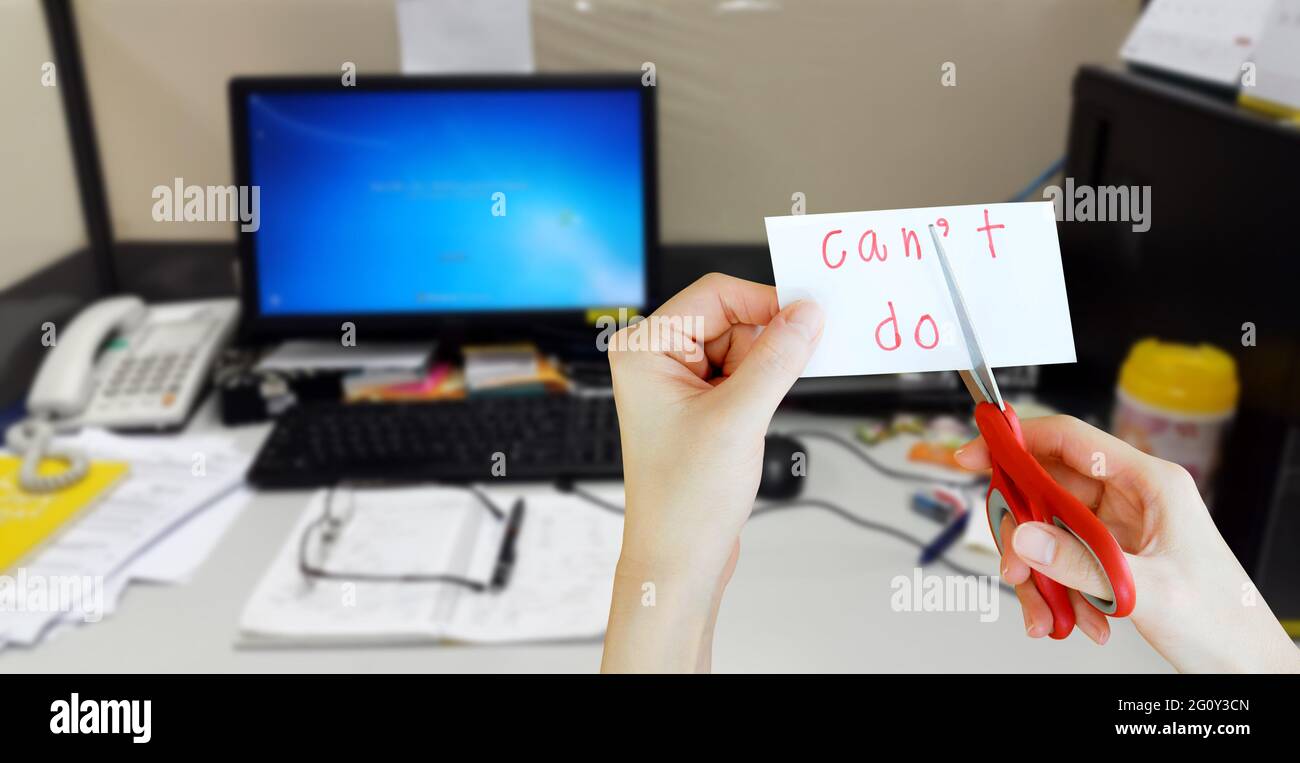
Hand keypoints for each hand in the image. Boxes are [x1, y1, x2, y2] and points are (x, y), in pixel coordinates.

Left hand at [601, 274, 823, 672]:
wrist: (679, 560)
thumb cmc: (683, 500)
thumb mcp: (739, 417)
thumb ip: (778, 357)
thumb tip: (807, 314)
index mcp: (646, 348)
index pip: (716, 294)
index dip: (765, 302)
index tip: (809, 319)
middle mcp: (656, 359)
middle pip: (732, 318)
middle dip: (766, 345)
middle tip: (785, 379)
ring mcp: (677, 383)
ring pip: (744, 347)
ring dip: (764, 373)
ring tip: (753, 418)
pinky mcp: (700, 406)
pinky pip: (742, 374)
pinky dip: (762, 388)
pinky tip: (758, 421)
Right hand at [956, 415, 1298, 672]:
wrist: (1244, 663)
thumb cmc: (1222, 620)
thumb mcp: (1146, 590)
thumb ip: (1079, 561)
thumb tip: (1024, 538)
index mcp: (1150, 483)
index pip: (1069, 440)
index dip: (1018, 440)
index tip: (977, 452)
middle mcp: (1131, 497)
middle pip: (1048, 490)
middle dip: (1021, 531)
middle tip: (1011, 565)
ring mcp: (1120, 526)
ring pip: (1049, 531)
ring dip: (1039, 574)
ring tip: (1045, 610)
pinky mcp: (1112, 555)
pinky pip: (1063, 561)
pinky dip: (1056, 591)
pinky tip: (1073, 618)